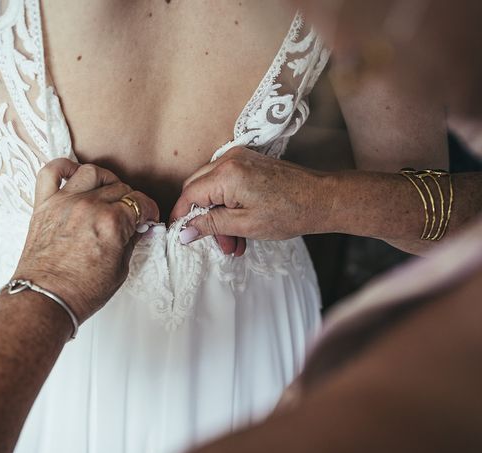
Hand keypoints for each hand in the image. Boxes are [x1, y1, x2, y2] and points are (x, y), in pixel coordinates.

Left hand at [14, 159, 158, 320]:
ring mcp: (64, 202)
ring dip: (105, 179)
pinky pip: (50, 171)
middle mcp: (89, 206)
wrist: (45, 300)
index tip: (148, 217)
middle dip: (131, 200)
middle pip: (119, 187)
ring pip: (91, 172)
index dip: (149, 211)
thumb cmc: (80, 291)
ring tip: (108, 192)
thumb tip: (141, 228)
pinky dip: (62, 167)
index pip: (140, 202)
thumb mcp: (119, 270)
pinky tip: (73, 175)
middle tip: (131, 213)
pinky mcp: (44, 205)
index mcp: (112, 222)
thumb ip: (131, 241)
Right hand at [170, 147, 331, 251]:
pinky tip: (240, 226)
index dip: (182, 216)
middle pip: (196, 188)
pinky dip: (228, 204)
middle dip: (203, 218)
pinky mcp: (248, 162)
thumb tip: (183, 232)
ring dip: (217, 215)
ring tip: (234, 242)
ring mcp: (239, 158)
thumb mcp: (245, 225)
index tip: (181, 234)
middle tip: (217, 243)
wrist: (322, 198)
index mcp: (226, 174)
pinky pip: (226, 183)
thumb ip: (210, 226)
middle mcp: (229, 159)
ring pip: (211, 188)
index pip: (189, 194)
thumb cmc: (290, 212)